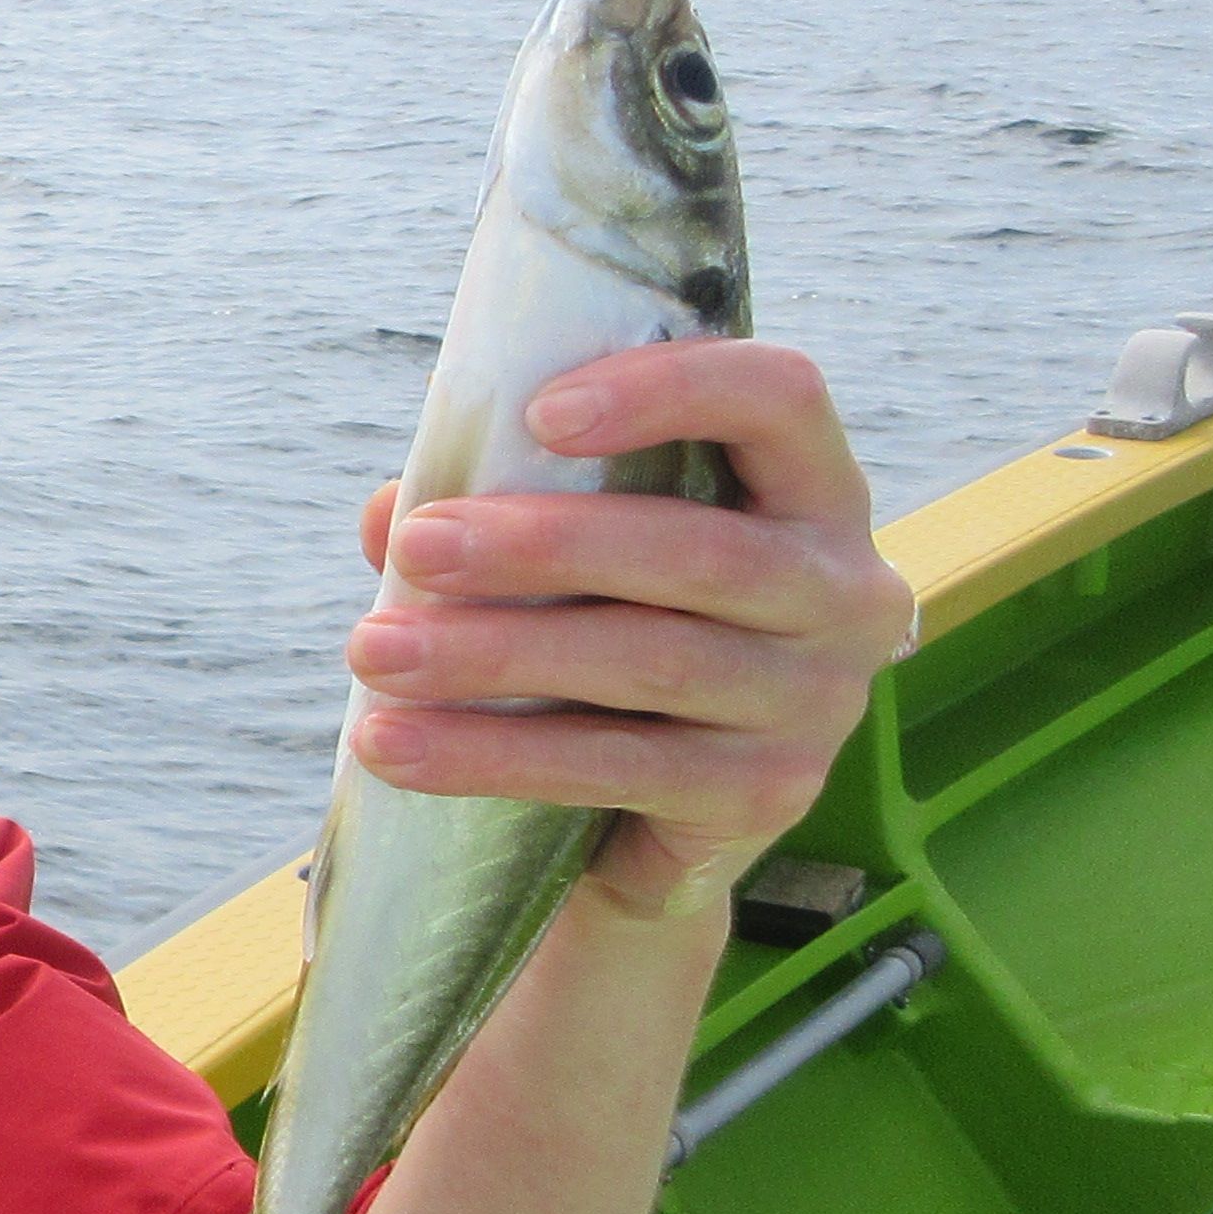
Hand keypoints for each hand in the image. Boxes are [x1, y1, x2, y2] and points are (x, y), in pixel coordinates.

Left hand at [338, 343, 911, 920]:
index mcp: (809, 491)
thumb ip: (498, 511)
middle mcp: (841, 590)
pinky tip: (392, 746)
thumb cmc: (609, 636)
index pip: (779, 398)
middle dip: (543, 546)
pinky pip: (618, 767)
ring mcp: (816, 701)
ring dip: (495, 653)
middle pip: (699, 551)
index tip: (540, 412)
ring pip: (650, 662)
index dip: (670, 390)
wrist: (651, 823)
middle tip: (417, 546)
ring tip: (372, 651)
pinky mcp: (766, 796)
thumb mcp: (571, 560)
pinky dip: (491, 755)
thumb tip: (390, 508)